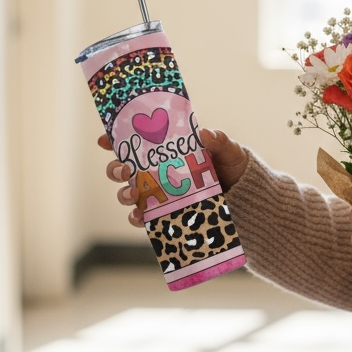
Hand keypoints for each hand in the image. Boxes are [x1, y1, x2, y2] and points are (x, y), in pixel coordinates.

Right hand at [97, 127, 248, 229]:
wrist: (247, 200)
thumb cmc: (234, 168)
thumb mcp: (229, 151)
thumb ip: (219, 141)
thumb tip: (205, 133)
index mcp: (167, 151)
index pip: (136, 142)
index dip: (115, 139)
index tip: (103, 140)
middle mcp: (158, 172)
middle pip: (124, 169)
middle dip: (115, 169)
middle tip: (124, 169)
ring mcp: (160, 195)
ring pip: (129, 193)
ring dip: (123, 194)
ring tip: (132, 195)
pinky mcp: (166, 215)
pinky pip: (144, 218)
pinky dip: (137, 218)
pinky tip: (138, 217)